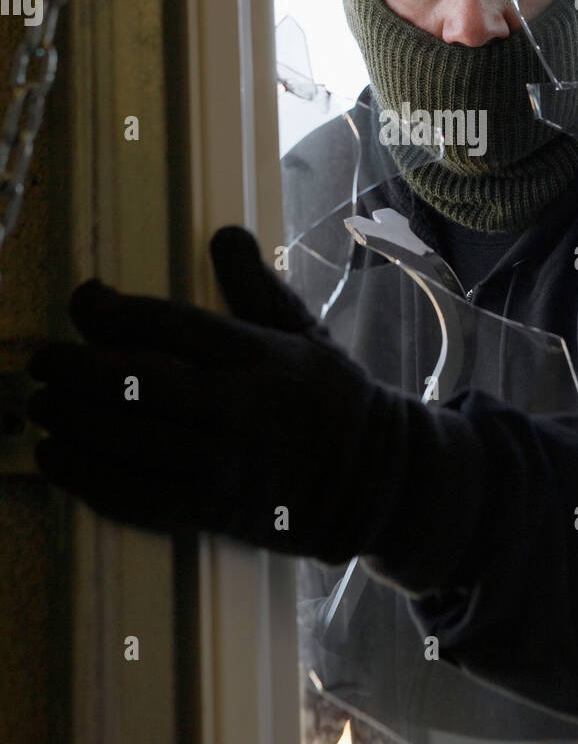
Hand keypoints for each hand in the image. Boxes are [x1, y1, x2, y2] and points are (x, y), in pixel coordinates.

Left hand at [25, 227, 406, 560]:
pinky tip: (58, 461)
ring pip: (126, 443)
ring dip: (70, 424)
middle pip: (136, 384)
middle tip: (41, 362)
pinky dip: (87, 479)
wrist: (373, 480)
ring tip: (39, 409)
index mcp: (257, 356)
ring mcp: (222, 465)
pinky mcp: (212, 511)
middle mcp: (236, 409)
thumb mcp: (303, 330)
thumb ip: (255, 286)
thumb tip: (224, 233)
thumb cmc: (330, 396)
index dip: (113, 311)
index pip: (169, 326)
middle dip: (75, 371)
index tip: (85, 299)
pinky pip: (135, 498)